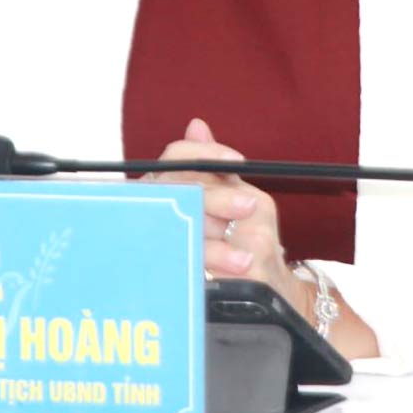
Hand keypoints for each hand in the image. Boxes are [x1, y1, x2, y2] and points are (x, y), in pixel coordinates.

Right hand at [153, 118, 306, 312]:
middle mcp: (157, 206)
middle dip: (217, 199)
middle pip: (179, 190)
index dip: (204, 154)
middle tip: (247, 207)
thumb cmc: (239, 236)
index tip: (236, 162)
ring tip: (246, 253)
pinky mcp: (167, 265)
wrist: (254, 285)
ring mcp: (160, 235)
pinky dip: (215, 260)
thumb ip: (211, 166)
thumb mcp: (235, 196)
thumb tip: (197, 126)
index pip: (176, 156)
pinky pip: (186, 258)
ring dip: (218, 238)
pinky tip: (237, 264)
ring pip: (182, 227)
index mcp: (172, 183)